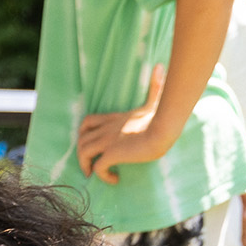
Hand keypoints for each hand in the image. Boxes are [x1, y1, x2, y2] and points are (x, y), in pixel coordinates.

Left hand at [75, 66, 169, 183]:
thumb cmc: (162, 117)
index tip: (91, 144)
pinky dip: (101, 176)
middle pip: (81, 139)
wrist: (164, 130)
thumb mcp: (156, 100)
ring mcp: (108, 141)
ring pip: (83, 153)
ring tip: (95, 173)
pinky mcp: (113, 154)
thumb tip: (160, 67)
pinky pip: (98, 168)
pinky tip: (114, 179)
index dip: (83, 133)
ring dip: (86, 165)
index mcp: (114, 119)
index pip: (87, 122)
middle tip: (91, 164)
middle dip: (82, 152)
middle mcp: (107, 129)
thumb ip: (156, 86)